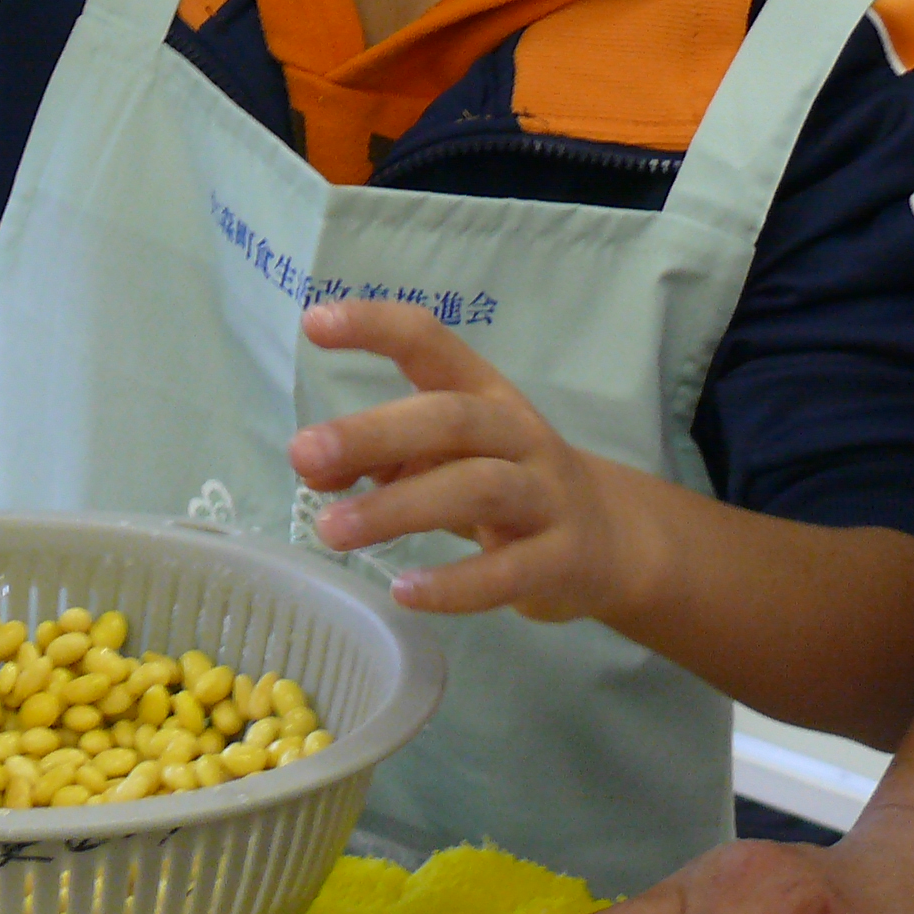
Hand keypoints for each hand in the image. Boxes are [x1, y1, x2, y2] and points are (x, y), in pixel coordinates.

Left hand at [291, 299, 667, 621]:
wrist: (610, 539)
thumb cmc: (508, 482)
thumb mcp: (449, 458)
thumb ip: (384, 455)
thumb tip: (313, 466)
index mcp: (485, 393)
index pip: (431, 343)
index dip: (376, 327)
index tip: (315, 322)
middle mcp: (518, 434)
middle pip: (450, 419)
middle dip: (374, 433)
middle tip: (303, 454)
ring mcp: (546, 496)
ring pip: (477, 488)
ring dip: (398, 507)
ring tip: (331, 530)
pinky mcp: (560, 560)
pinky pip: (507, 572)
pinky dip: (454, 585)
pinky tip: (403, 590)